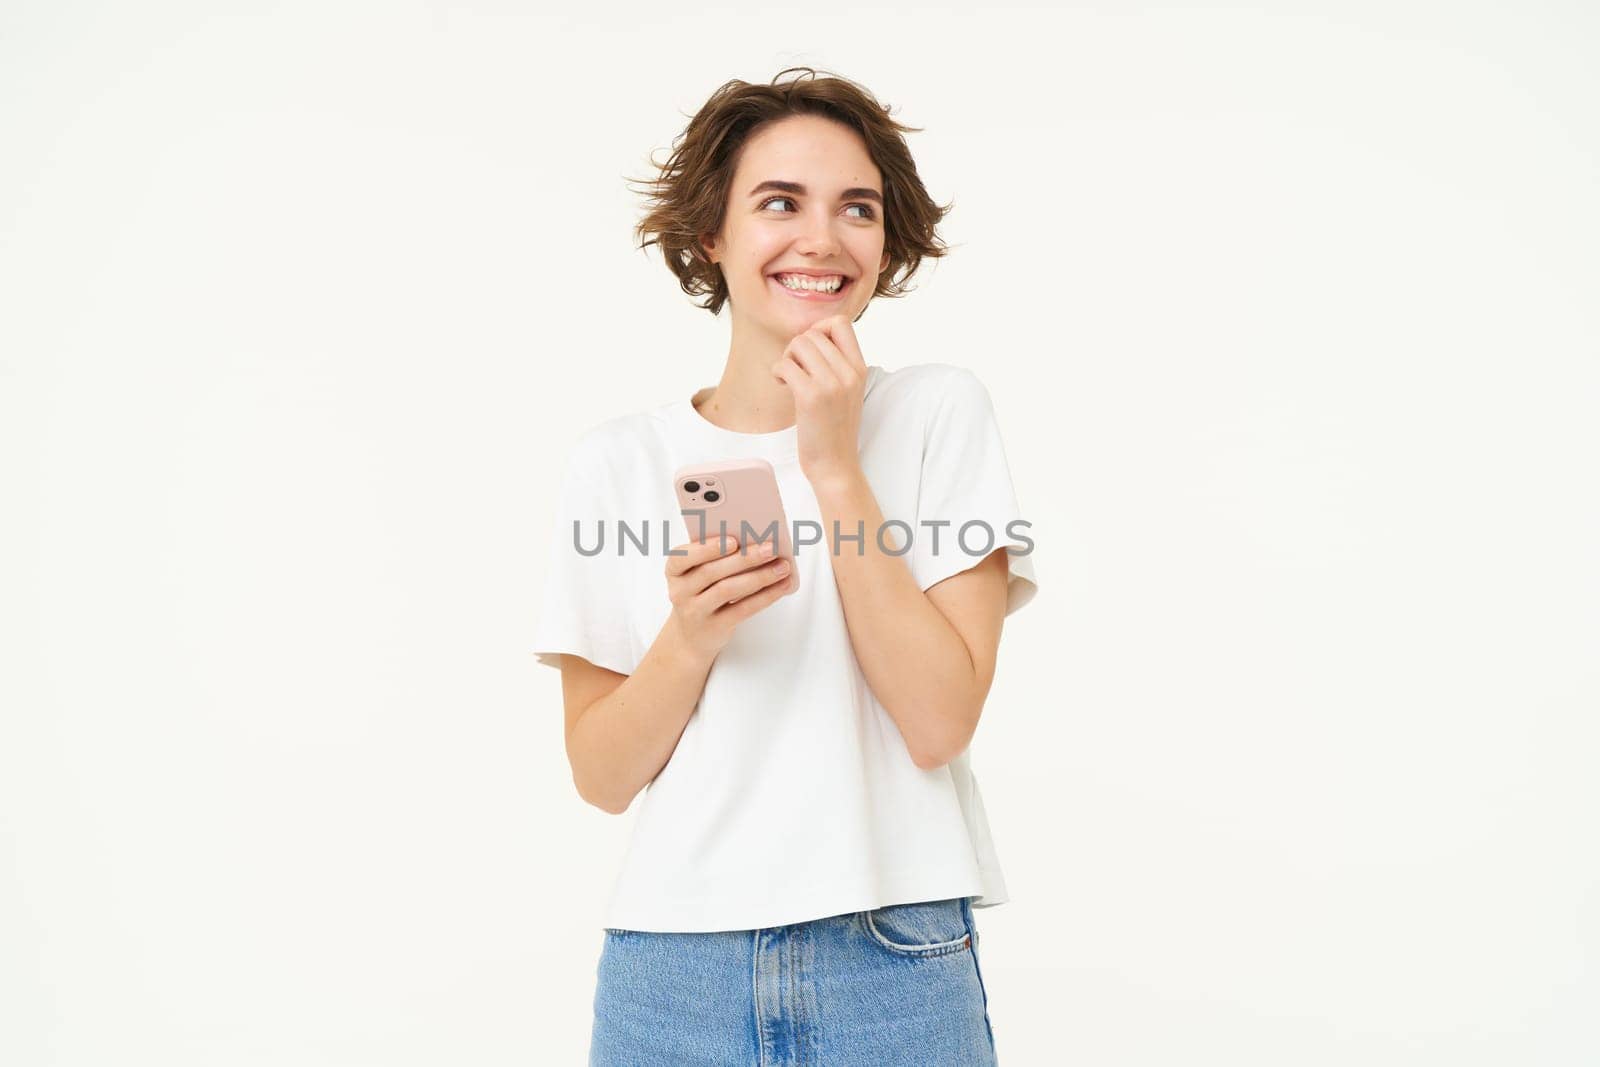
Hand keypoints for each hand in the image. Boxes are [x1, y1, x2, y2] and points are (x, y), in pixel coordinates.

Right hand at [663, 534, 797, 660]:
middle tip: (770, 548)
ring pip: (728, 590)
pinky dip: (765, 596)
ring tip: (782, 566)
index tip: (733, 539)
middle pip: (712, 571)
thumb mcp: (697, 573)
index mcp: (674, 570)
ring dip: (759, 576)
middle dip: (744, 558)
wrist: (691, 635)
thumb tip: (755, 540)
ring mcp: (696, 611)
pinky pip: (743, 609)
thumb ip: (716, 556)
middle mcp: (680, 591)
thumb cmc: (700, 592)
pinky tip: (782, 585)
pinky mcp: (715, 627)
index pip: (683, 556)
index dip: (707, 548)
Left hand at [772, 313, 867, 487]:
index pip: (840, 323)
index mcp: (860, 369)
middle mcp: (849, 373)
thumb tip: (812, 336)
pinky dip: (777, 372)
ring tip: (790, 378)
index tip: (811, 352)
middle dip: (797, 348)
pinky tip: (782, 386)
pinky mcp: (811, 397)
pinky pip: (785, 365)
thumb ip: (837, 365)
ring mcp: (831, 384)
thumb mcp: (848, 392)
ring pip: (798, 343)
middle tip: (795, 370)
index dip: (819, 329)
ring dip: (787, 358)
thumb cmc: (835, 430)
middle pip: (813, 332)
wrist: (835, 465)